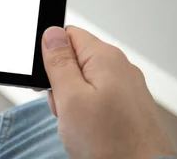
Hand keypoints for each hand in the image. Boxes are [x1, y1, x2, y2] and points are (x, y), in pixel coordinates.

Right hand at [42, 26, 176, 158]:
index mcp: (105, 57)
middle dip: (61, 83)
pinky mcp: (127, 106)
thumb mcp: (70, 98)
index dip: (51, 56)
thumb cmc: (111, 144)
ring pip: (83, 82)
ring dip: (72, 101)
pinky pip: (96, 99)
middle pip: (74, 60)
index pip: (67, 35)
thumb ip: (59, 61)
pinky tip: (88, 130)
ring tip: (77, 124)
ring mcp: (125, 88)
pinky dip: (86, 112)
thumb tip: (51, 33)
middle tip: (65, 108)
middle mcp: (119, 68)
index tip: (49, 80)